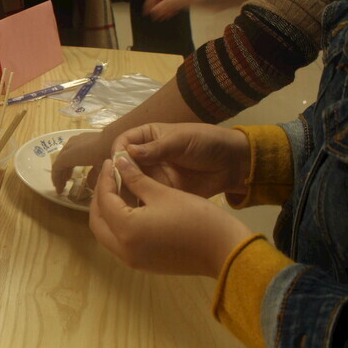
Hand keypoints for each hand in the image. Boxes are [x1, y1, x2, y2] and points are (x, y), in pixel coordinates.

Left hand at [51, 130, 110, 193]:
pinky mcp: (65, 156)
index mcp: (82, 143)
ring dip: (59, 176)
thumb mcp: (102, 165)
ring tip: (60, 188)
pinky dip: (56, 178)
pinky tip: (59, 187)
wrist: (111, 143)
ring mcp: (68, 149)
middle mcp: (73, 143)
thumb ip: (94, 173)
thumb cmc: (110, 152)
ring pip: (59, 164)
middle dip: (63, 172)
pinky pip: (57, 168)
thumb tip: (89, 183)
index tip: (69, 178)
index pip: (71, 156)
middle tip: (64, 183)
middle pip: (64, 159)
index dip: (69, 168)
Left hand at [89, 153, 252, 276]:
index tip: (111, 162)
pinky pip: (120, 243)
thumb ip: (135, 178)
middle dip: (100, 197)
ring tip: (117, 189)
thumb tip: (118, 162)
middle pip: (98, 221)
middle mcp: (123, 250)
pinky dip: (118, 225)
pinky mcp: (144, 264)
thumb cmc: (195, 218)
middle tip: (109, 176)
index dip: (106, 179)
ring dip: (107, 212)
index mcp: (126, 230)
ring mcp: (133, 260)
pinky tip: (129, 207)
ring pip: (107, 234)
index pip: (105, 201)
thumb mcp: (163, 193)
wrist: (225, 250)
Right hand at [110, 123, 251, 197]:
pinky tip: (134, 211)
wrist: (233, 164)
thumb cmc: (207, 143)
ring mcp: (153, 176)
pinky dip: (138, 203)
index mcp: (147, 137)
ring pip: (130, 183)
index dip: (118, 153)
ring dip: (125, 192)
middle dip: (118, 176)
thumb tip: (127, 153)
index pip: (123, 143)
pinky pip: (144, 197)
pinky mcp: (161, 192)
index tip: (116, 166)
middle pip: (123, 166)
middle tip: (115, 190)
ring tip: (122, 203)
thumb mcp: (181, 141)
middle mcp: (145, 156)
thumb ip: (156, 148)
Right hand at [144, 0, 229, 20]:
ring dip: (163, 9)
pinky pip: (175, 4)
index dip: (152, 0)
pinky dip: (170, 10)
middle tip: (153, 17)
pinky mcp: (189, 0)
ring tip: (159, 18)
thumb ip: (171, 3)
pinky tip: (168, 16)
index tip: (148, 12)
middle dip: (156, 5)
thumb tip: (155, 10)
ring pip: (168, 0)